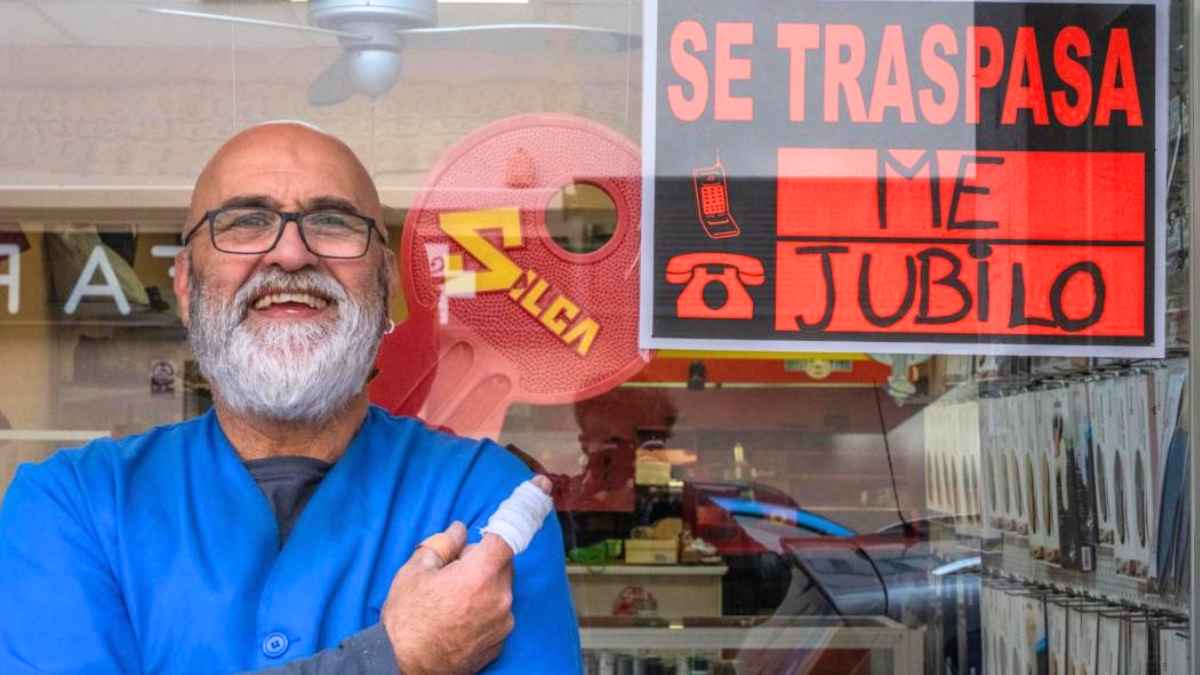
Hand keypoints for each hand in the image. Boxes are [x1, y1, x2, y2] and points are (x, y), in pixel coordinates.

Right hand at [380, 476, 551, 673]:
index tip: (542, 484)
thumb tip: (460, 531)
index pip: (512, 530)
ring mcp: (504, 622)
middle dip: (483, 558)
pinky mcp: (501, 642)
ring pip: (500, 588)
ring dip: (483, 585)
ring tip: (450, 601)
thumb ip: (443, 545)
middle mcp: (501, 596)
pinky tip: (457, 618)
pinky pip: (498, 612)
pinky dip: (484, 608)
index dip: (527, 504)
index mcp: (481, 573)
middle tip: (452, 570)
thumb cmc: (406, 620)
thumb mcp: (415, 572)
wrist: (402, 667)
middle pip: (502, 562)